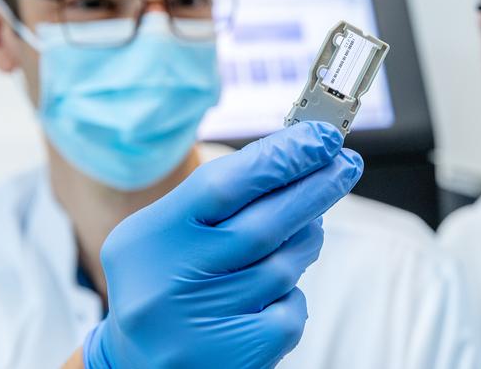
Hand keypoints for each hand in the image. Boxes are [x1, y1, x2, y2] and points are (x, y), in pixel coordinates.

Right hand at [82, 121, 362, 368]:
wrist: (134, 368)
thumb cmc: (163, 282)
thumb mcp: (169, 232)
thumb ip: (220, 200)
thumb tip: (295, 164)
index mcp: (151, 237)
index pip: (224, 185)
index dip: (281, 156)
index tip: (322, 136)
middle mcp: (172, 281)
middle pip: (264, 224)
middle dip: (315, 188)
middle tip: (346, 164)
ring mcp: (204, 323)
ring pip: (283, 267)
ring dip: (305, 241)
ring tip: (307, 228)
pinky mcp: (236, 356)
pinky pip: (289, 311)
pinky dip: (291, 295)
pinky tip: (275, 292)